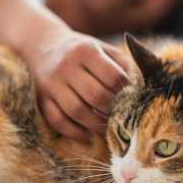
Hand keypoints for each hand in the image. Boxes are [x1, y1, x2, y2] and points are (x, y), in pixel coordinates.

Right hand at [24, 27, 130, 141]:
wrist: (43, 45)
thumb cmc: (82, 50)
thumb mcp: (102, 48)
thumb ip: (122, 64)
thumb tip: (141, 87)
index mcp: (86, 50)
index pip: (113, 77)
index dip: (125, 91)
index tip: (130, 97)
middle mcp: (67, 66)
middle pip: (96, 96)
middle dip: (112, 110)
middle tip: (120, 117)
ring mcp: (52, 83)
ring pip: (77, 111)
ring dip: (95, 125)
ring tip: (106, 128)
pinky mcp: (41, 98)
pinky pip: (57, 121)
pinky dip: (74, 132)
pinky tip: (88, 136)